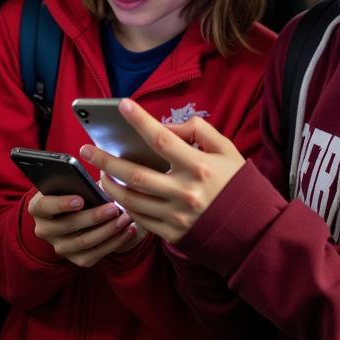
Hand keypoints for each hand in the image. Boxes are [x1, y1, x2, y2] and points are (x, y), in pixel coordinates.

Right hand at [27, 191, 137, 266]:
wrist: (77, 213)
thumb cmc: (75, 190)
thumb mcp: (72, 183)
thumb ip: (79, 183)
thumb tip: (99, 184)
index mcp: (37, 208)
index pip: (44, 206)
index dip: (61, 203)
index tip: (80, 199)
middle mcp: (44, 230)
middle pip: (67, 225)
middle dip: (93, 217)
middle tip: (113, 208)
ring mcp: (59, 247)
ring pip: (84, 242)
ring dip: (108, 230)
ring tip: (125, 218)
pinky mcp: (76, 259)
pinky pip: (95, 254)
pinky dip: (114, 242)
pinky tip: (128, 230)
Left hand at [80, 98, 244, 243]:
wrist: (254, 231)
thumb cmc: (237, 185)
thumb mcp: (227, 151)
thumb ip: (198, 131)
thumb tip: (166, 126)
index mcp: (200, 167)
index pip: (162, 139)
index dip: (141, 121)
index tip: (122, 105)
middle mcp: (185, 192)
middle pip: (135, 174)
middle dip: (105, 159)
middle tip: (85, 148)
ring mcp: (177, 216)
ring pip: (131, 199)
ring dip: (109, 184)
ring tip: (99, 171)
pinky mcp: (172, 234)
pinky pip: (139, 219)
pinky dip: (124, 205)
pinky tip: (117, 193)